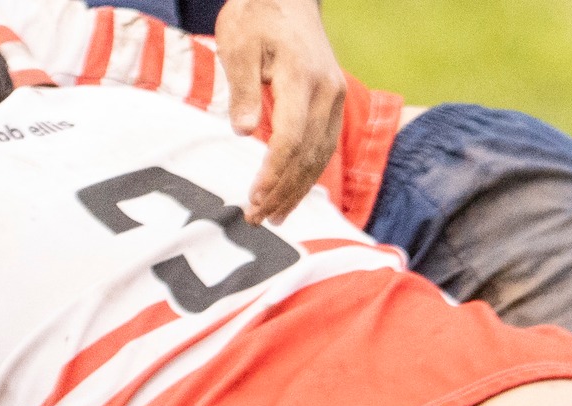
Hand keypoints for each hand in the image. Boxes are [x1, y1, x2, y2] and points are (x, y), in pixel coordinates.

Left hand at [214, 0, 345, 224]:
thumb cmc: (255, 16)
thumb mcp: (237, 46)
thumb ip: (242, 90)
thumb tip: (243, 131)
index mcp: (302, 77)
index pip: (291, 138)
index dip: (273, 173)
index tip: (254, 198)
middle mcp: (326, 90)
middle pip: (308, 154)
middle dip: (282, 191)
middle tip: (256, 219)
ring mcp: (334, 95)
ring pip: (321, 154)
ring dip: (297, 189)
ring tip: (273, 218)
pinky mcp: (332, 99)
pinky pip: (324, 144)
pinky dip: (309, 173)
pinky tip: (293, 193)